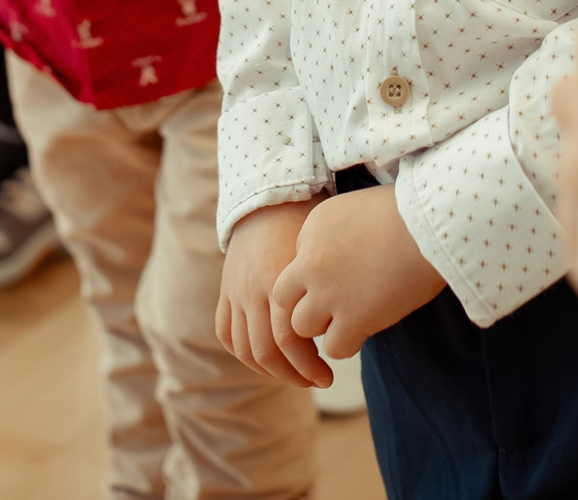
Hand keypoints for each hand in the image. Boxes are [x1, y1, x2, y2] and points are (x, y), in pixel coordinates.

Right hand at [218, 199, 329, 386]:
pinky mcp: (226, 290)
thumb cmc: (308, 222)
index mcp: (280, 278)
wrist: (270, 197)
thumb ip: (329, 286)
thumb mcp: (322, 250)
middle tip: (318, 380)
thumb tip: (351, 324)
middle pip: (267, 351)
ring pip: (245, 349)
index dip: (310, 365)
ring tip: (296, 375)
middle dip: (294, 374)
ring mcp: (235, 291)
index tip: (330, 374)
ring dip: (271, 370)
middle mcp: (253, 288)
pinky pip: (226, 332)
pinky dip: (244, 353)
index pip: (290, 339)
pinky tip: (266, 360)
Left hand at [272, 185, 444, 367]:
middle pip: (285, 299)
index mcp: (312, 228)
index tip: (338, 276)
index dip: (312, 277)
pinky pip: (334, 348)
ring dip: (325, 326)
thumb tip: (335, 258)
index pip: (294, 264)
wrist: (428, 224)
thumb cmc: (406, 212)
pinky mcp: (353, 319)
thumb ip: (336, 235)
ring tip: (351, 318)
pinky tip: (366, 329)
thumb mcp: (356, 209)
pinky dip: (348, 344)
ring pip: (302, 327)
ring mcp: (329, 294)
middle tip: (335, 305)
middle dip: (306, 305)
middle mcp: (311, 263)